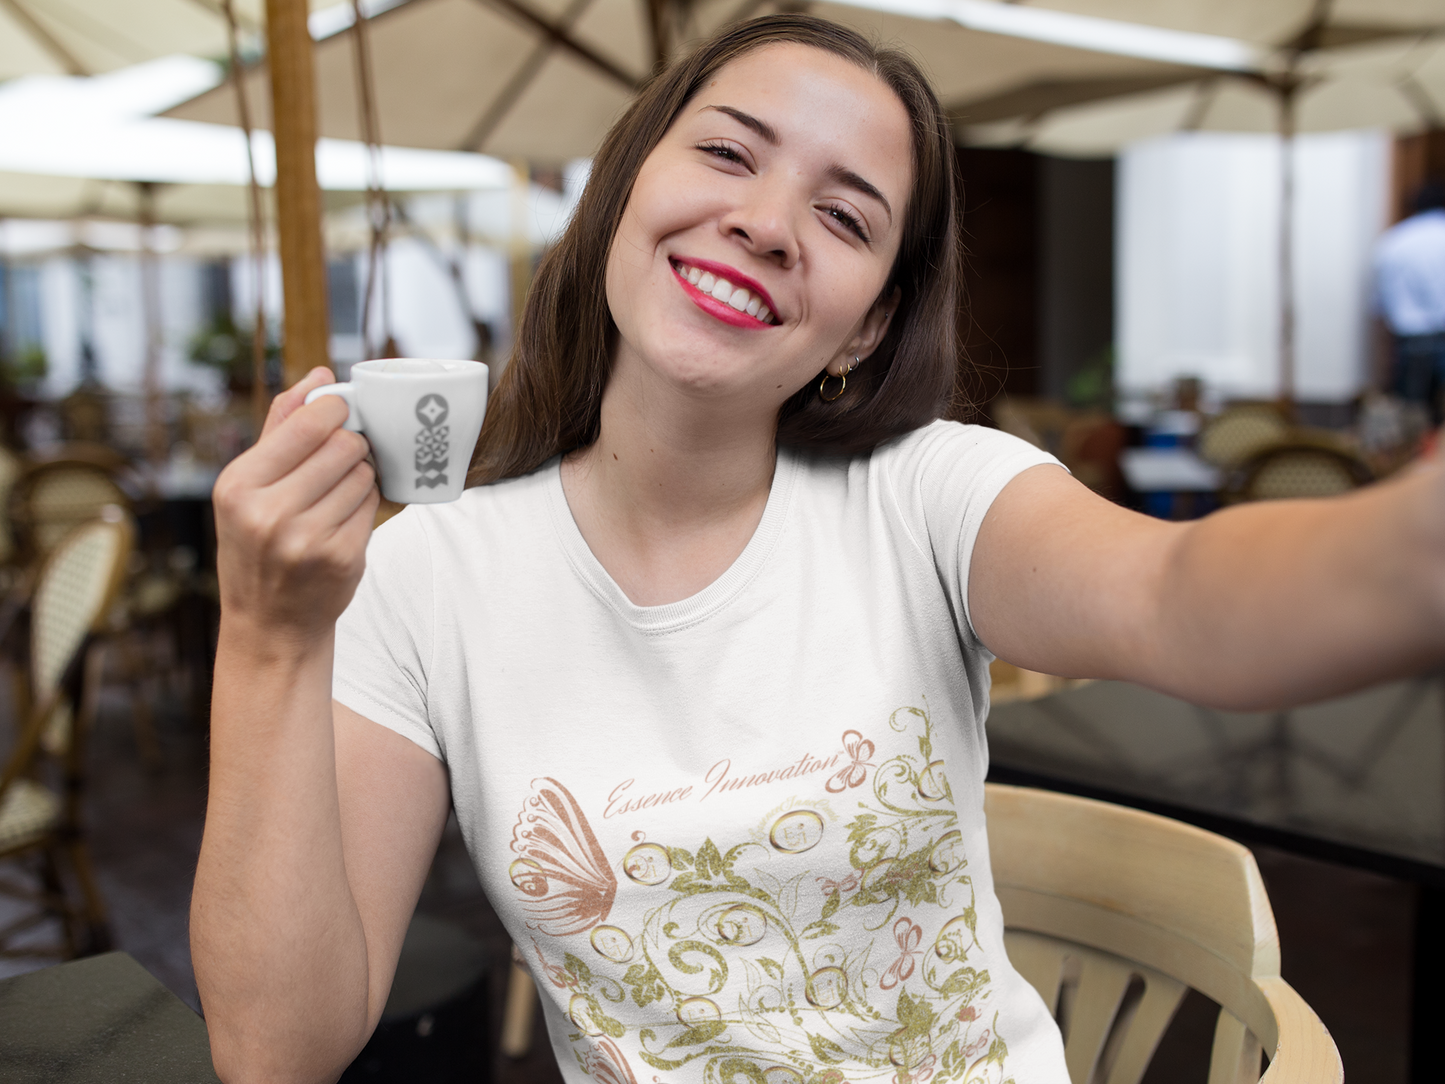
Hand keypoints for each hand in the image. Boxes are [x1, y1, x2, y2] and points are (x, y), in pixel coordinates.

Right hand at [213, 368, 380, 644]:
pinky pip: (372, 506)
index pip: (307, 424)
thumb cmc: (258, 545)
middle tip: (342, 456)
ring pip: (364, 475)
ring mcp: (308, 539)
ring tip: (336, 493)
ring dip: (360, 476)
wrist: (270, 624)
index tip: (340, 411)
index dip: (335, 410)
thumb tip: (318, 374)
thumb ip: (281, 427)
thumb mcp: (247, 487)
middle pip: (344, 446)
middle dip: (351, 445)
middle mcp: (269, 513)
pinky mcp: (343, 558)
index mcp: (238, 486)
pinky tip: (344, 518)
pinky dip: (365, 505)